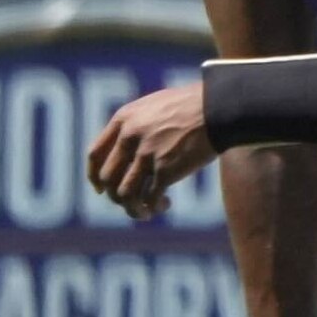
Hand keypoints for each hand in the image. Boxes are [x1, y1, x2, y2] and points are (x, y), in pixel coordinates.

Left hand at [86, 81, 215, 222]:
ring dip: (132, 208)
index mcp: (124, 119)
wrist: (221, 107)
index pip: (95, 155)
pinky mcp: (166, 170)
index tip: (101, 189)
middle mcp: (129, 137)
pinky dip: (153, 207)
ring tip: (145, 212)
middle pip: (108, 178)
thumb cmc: (196, 104)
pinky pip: (150, 198)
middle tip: (131, 202)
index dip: (94, 176)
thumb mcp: (157, 105)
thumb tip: (130, 145)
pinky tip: (163, 205)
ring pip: (124, 194)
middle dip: (116, 196)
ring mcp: (147, 154)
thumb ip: (138, 123)